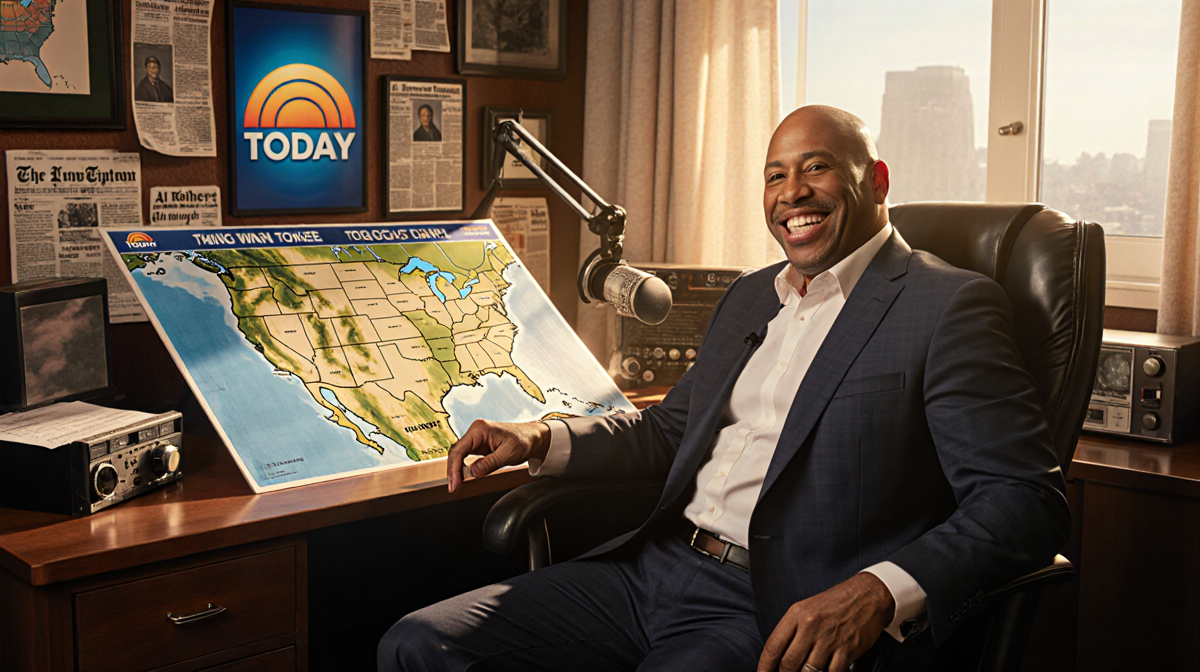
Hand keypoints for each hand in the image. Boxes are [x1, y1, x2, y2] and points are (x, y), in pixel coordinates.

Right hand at [446, 419, 551, 492]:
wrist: (534, 437)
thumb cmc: (524, 441)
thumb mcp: (508, 454)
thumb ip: (489, 463)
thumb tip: (472, 473)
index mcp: (480, 429)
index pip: (460, 450)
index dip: (455, 468)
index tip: (455, 483)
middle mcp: (476, 431)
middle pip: (456, 452)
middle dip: (453, 470)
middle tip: (454, 488)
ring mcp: (477, 437)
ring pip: (459, 454)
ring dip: (456, 469)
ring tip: (456, 485)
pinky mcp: (479, 444)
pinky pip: (466, 456)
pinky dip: (463, 467)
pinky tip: (462, 477)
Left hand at [757, 572, 893, 671]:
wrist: (867, 595)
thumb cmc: (834, 604)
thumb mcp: (806, 609)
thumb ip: (791, 631)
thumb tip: (777, 658)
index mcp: (796, 615)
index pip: (773, 646)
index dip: (764, 666)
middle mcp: (810, 626)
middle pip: (788, 664)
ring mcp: (829, 639)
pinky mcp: (847, 649)